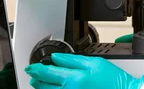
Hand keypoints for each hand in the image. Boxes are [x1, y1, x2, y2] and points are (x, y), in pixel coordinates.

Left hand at [25, 53, 143, 88]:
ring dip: (42, 88)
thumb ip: (72, 60)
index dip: (36, 69)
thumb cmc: (112, 80)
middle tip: (32, 74)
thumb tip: (56, 58)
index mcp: (74, 79)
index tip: (30, 67)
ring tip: (39, 82)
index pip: (48, 73)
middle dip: (37, 79)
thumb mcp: (93, 63)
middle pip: (45, 86)